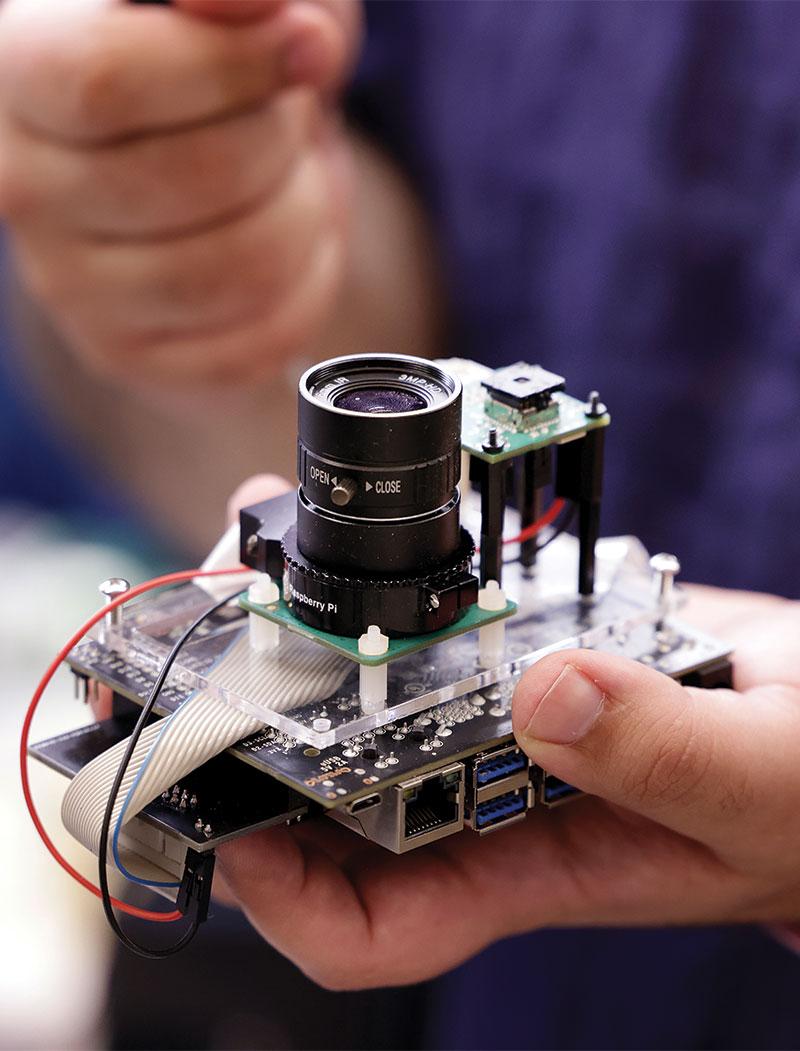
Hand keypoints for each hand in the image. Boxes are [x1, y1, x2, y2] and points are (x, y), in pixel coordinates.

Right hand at [0, 0, 359, 384]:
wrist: (210, 161)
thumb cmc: (221, 59)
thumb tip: (292, 29)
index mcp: (17, 69)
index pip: (106, 79)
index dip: (231, 67)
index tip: (307, 48)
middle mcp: (20, 187)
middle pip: (189, 180)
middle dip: (281, 142)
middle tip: (290, 119)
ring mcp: (69, 288)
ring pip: (231, 272)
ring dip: (305, 217)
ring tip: (296, 181)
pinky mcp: (129, 356)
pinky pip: (256, 340)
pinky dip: (309, 286)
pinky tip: (293, 243)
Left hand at [213, 542, 799, 986]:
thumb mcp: (758, 781)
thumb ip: (664, 751)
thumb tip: (547, 696)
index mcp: (531, 861)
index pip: (374, 926)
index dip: (285, 898)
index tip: (236, 824)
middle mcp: (487, 793)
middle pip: (325, 803)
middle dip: (246, 743)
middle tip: (205, 659)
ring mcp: (492, 716)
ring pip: (357, 707)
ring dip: (289, 652)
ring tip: (246, 573)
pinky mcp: (513, 649)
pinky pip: (421, 629)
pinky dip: (375, 588)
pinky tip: (347, 537)